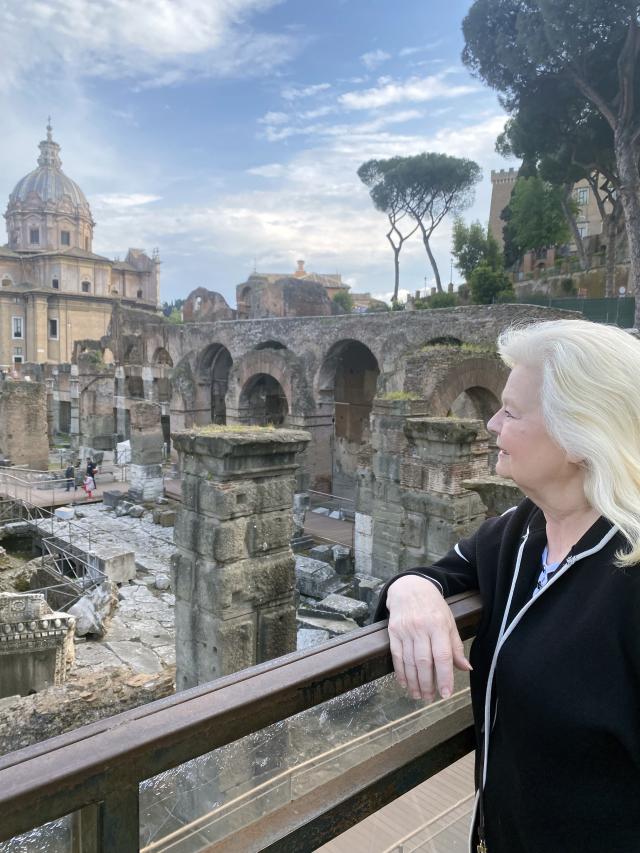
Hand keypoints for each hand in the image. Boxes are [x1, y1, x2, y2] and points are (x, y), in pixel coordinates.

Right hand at [386, 575, 471, 701]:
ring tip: (418, 695)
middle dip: (427, 683)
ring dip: (413, 681)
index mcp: (439, 626)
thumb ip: (455, 646)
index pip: (442, 655)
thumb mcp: (449, 622)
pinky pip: (396, 655)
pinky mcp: (393, 631)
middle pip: (424, 661)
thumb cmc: (433, 606)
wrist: (409, 587)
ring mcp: (405, 630)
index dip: (444, 676)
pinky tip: (404, 683)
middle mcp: (421, 628)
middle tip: (430, 698)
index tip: (446, 694)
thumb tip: (466, 668)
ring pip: (409, 661)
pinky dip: (400, 672)